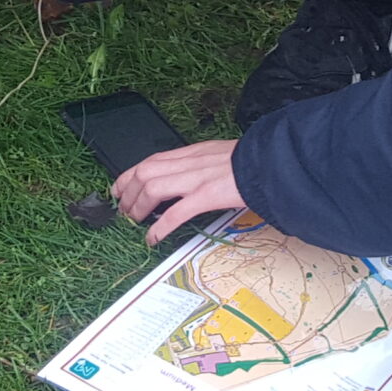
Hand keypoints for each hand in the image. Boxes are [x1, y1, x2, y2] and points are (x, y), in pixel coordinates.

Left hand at [115, 139, 244, 244]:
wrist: (271, 162)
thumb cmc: (251, 162)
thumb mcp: (219, 156)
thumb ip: (200, 164)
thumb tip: (184, 179)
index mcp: (192, 152)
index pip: (151, 160)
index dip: (129, 174)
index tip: (119, 188)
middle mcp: (190, 162)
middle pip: (144, 173)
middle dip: (127, 192)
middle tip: (124, 210)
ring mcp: (196, 178)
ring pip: (152, 188)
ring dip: (138, 207)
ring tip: (135, 222)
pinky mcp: (207, 195)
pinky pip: (175, 212)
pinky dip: (160, 227)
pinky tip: (153, 238)